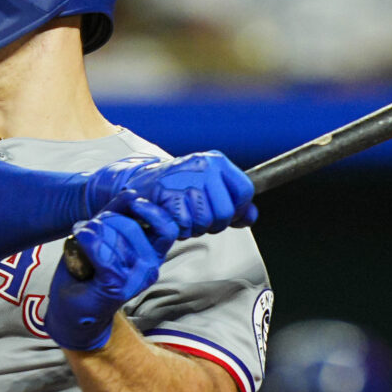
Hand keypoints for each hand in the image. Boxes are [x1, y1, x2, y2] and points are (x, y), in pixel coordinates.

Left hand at [46, 211, 163, 351]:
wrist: (72, 309)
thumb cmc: (89, 271)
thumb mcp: (106, 234)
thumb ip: (118, 213)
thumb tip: (131, 193)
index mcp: (153, 255)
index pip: (167, 228)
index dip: (151, 211)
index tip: (133, 203)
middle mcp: (150, 268)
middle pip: (132, 226)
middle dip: (105, 218)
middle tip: (90, 226)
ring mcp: (134, 280)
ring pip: (115, 237)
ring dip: (92, 230)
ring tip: (82, 235)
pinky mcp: (115, 287)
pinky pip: (103, 254)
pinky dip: (88, 240)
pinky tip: (80, 236)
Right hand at [83, 151, 257, 246]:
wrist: (140, 185)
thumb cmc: (177, 190)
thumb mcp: (209, 192)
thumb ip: (233, 205)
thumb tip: (252, 216)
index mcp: (216, 162)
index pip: (245, 191)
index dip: (238, 209)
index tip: (224, 212)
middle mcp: (203, 166)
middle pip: (225, 212)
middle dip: (213, 224)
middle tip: (198, 218)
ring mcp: (185, 179)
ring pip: (204, 221)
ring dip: (193, 227)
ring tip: (182, 216)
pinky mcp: (167, 193)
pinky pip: (184, 224)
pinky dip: (179, 229)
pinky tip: (171, 217)